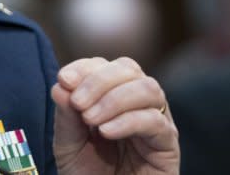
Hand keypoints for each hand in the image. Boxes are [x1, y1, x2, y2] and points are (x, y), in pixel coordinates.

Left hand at [51, 57, 178, 174]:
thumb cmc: (87, 174)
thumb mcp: (68, 143)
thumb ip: (65, 116)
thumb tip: (61, 85)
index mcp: (112, 96)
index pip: (105, 66)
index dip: (84, 68)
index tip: (64, 80)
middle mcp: (137, 104)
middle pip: (128, 69)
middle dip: (98, 81)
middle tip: (78, 103)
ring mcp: (157, 123)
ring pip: (148, 88)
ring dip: (114, 98)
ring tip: (91, 119)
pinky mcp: (168, 146)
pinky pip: (156, 122)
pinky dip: (128, 121)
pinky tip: (106, 131)